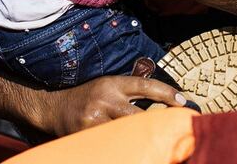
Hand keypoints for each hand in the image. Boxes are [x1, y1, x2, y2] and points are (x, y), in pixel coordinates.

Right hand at [33, 75, 185, 136]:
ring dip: (140, 140)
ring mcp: (94, 117)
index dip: (166, 92)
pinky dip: (122, 147)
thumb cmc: (86, 98)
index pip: (145, 85)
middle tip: (175, 131)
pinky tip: (132, 151)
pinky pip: (109, 142)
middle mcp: (104, 98)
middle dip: (156, 124)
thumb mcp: (106, 88)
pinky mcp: (86, 133)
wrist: (53, 107)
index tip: (183, 101)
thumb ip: (128, 95)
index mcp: (112, 84)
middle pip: (138, 115)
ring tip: (156, 146)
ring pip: (125, 132)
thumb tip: (159, 108)